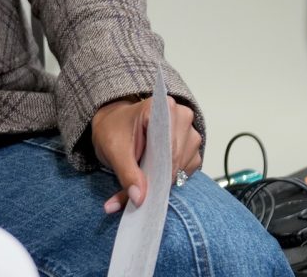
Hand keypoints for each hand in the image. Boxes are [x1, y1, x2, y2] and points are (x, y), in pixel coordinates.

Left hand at [92, 95, 202, 213]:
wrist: (114, 124)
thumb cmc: (114, 129)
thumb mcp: (114, 151)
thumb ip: (127, 174)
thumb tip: (139, 199)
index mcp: (161, 108)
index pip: (169, 145)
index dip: (159, 169)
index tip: (147, 188)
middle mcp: (181, 116)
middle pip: (177, 157)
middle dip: (158, 178)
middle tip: (139, 193)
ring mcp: (189, 132)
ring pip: (183, 166)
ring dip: (164, 179)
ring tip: (143, 179)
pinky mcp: (192, 148)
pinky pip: (187, 170)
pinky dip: (171, 179)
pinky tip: (154, 176)